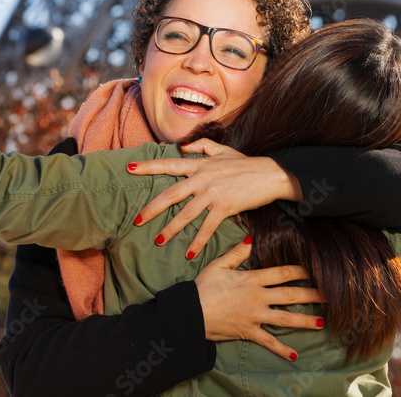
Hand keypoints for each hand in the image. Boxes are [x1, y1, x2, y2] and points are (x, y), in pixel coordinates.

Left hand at [128, 139, 302, 257]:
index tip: (129, 168)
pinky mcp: (225, 207)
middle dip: (152, 208)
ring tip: (159, 240)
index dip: (148, 166)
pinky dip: (198, 242)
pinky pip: (207, 227)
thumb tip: (183, 147)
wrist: (270, 174)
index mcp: (200, 165)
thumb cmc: (246, 163)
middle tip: (137, 220)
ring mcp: (213, 193)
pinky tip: (190, 254)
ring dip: (171, 229)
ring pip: (186, 214)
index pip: (169, 164)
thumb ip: (202, 147)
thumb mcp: (223, 150)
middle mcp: (202, 178)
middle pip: (171, 194)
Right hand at [195, 237, 323, 360]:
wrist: (191, 314)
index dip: (300, 270)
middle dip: (312, 294)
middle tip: (331, 295)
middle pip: (290, 295)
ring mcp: (255, 316)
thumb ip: (237, 252)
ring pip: (285, 318)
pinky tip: (295, 354)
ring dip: (305, 320)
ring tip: (322, 322)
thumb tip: (251, 238)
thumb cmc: (203, 287)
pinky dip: (281, 349)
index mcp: (252, 279)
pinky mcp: (249, 332)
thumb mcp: (218, 265)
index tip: (316, 269)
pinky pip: (268, 341)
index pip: (281, 273)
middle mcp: (258, 298)